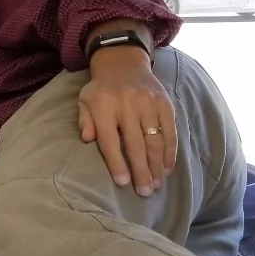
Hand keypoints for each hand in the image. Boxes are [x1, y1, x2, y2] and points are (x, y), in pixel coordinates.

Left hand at [77, 48, 176, 196]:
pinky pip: (170, 131)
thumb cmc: (101, 90)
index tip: (122, 183)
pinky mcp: (165, 104)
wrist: (124, 63)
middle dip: (141, 170)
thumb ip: (84, 120)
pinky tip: (167, 168)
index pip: (110, 140)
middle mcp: (128, 105)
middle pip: (135, 144)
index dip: (117, 162)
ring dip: (157, 165)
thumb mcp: (85, 101)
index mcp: (104, 106)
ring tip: (156, 185)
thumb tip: (87, 139)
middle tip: (144, 192)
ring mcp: (149, 104)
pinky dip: (170, 152)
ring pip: (155, 140)